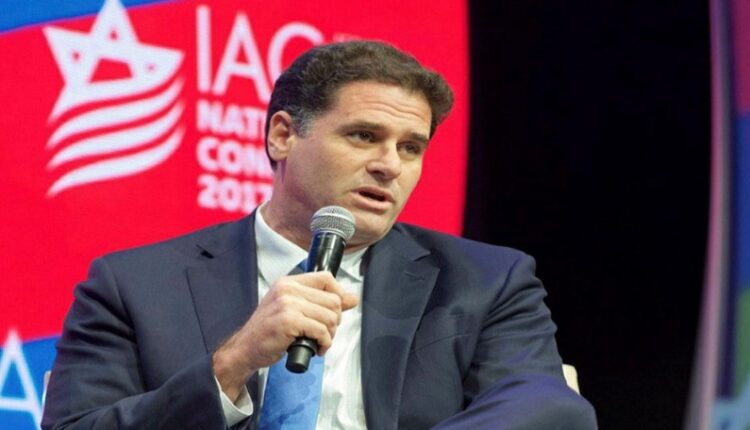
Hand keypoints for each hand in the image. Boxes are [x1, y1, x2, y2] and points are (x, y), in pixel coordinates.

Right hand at [212, 271, 357, 400]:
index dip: (338, 295)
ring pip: (330, 316)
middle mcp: (288, 289)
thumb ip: (323, 302)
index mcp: (289, 282)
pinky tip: (317, 348)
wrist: (246, 348)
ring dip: (330, 335)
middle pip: (333, 300)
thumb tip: (352, 298)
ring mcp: (287, 304)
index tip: (336, 311)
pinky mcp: (288, 321)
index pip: (326, 278)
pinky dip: (324, 343)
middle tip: (324, 333)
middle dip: (335, 321)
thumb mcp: (295, 310)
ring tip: (319, 341)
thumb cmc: (269, 331)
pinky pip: (321, 331)